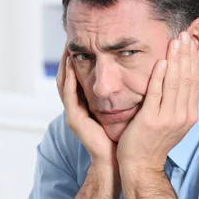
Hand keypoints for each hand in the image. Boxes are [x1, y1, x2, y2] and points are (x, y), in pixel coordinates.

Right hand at [56, 48, 116, 167]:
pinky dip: (68, 79)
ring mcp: (73, 114)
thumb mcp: (121, 109)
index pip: (77, 78)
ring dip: (64, 65)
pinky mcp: (74, 119)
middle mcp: (76, 108)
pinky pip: (68, 95)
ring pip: (64, 84)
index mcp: (86, 105)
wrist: (116, 158)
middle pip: (66, 78)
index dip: (76, 62)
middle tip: (69, 40)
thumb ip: (121, 93)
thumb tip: (134, 73)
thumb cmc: (121, 135)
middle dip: (66, 59)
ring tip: (67, 48)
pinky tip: (70, 66)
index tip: (81, 43)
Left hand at [116, 31, 198, 171]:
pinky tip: (162, 61)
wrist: (141, 166)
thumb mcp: (172, 122)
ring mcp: (168, 119)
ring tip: (176, 41)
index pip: (194, 82)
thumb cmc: (153, 143)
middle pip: (187, 79)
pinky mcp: (151, 120)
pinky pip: (157, 94)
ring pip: (175, 83)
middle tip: (185, 34)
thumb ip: (178, 103)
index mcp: (189, 115)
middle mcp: (182, 116)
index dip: (193, 61)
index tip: (191, 44)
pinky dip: (160, 77)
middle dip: (186, 55)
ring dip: (176, 59)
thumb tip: (181, 80)